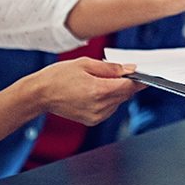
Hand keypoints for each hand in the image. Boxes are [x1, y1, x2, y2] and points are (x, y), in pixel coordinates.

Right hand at [22, 57, 145, 124]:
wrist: (40, 94)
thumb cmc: (59, 76)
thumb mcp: (85, 64)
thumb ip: (111, 67)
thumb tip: (130, 69)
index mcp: (98, 90)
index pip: (128, 86)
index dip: (138, 79)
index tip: (144, 74)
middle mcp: (99, 106)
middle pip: (125, 94)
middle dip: (126, 83)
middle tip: (118, 72)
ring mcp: (96, 116)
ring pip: (118, 102)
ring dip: (116, 91)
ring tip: (98, 82)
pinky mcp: (92, 121)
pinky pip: (109, 108)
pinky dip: (108, 100)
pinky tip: (95, 92)